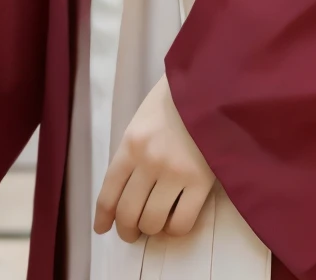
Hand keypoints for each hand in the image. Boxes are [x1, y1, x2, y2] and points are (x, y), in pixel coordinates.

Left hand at [94, 74, 214, 243]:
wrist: (212, 84)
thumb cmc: (176, 98)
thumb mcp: (143, 119)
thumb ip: (132, 151)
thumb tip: (124, 189)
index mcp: (131, 143)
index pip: (109, 192)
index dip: (104, 217)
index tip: (103, 228)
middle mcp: (148, 161)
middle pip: (128, 213)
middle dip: (127, 230)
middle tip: (133, 232)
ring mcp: (175, 172)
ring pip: (152, 222)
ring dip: (151, 230)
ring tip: (156, 224)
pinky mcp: (201, 181)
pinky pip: (181, 222)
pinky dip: (175, 229)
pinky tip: (176, 220)